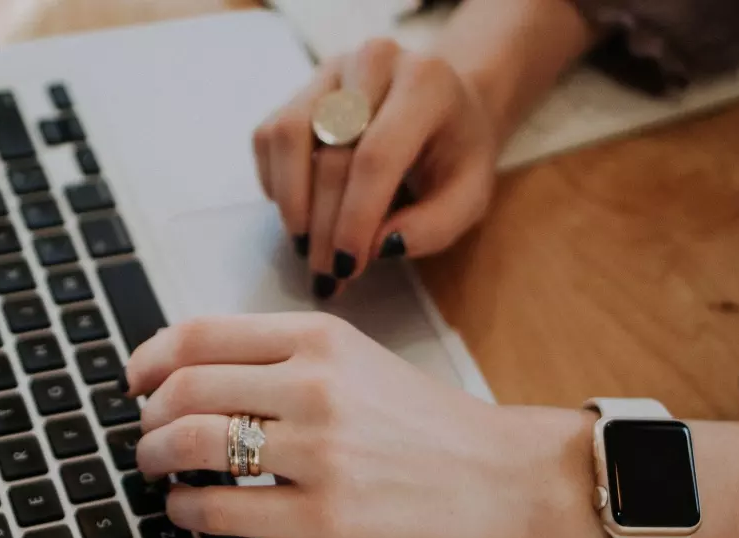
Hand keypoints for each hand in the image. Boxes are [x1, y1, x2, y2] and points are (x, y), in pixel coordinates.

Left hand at [125, 313, 605, 537]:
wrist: (502, 477)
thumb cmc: (427, 422)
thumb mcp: (357, 360)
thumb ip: (282, 357)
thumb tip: (194, 371)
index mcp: (319, 338)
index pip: (200, 334)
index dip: (149, 357)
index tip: (134, 379)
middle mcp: (315, 386)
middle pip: (185, 388)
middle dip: (147, 416)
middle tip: (144, 434)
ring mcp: (321, 451)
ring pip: (193, 444)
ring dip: (155, 458)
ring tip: (157, 469)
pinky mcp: (328, 516)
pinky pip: (223, 509)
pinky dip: (185, 510)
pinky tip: (185, 510)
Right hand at [252, 39, 497, 298]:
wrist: (444, 103)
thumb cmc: (455, 154)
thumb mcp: (469, 196)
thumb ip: (433, 226)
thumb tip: (378, 247)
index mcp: (425, 83)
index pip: (376, 155)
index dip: (355, 217)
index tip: (347, 266)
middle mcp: (373, 62)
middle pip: (330, 152)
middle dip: (324, 225)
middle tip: (326, 274)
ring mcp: (330, 71)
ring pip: (288, 137)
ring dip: (291, 203)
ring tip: (306, 246)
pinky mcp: (300, 88)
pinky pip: (269, 137)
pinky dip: (276, 182)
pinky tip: (300, 211)